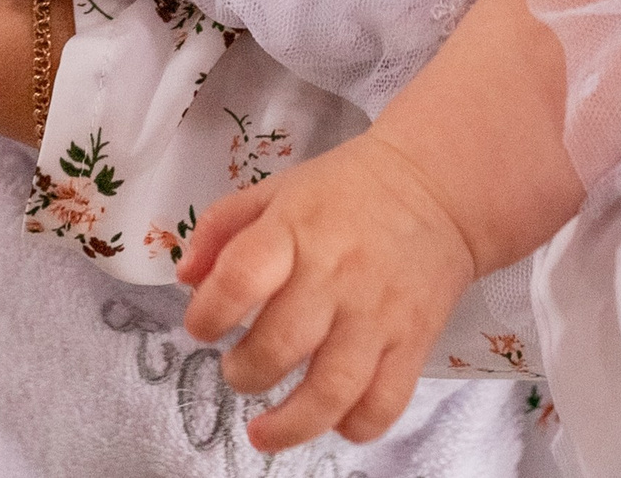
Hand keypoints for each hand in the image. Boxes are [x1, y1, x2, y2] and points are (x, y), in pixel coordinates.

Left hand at [178, 132, 479, 451]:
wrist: (435, 189)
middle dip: (244, 373)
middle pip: (280, 345)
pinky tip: (330, 421)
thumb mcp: (276, 190)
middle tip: (237, 370)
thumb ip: (221, 227)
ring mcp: (377, 315)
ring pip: (332, 390)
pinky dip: (354, 426)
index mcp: (295, 230)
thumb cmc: (345, 192)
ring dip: (290, 423)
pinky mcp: (413, 343)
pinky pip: (384, 403)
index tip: (201, 327)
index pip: (241, 277)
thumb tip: (185, 279)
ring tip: (263, 431)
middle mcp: (336, 275)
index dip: (209, 312)